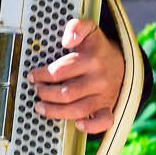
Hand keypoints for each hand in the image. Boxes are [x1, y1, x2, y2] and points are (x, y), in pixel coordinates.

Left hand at [30, 17, 122, 134]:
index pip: (61, 71)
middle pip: (66, 93)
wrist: (122, 63)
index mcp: (92, 59)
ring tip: (41, 107)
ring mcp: (104, 95)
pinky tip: (77, 124)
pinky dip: (90, 126)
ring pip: (78, 109)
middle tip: (37, 90)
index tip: (34, 76)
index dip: (42, 75)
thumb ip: (77, 27)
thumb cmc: (98, 49)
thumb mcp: (90, 30)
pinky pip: (103, 121)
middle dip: (45, 93)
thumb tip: (67, 40)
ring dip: (55, 111)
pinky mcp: (108, 107)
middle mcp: (98, 79)